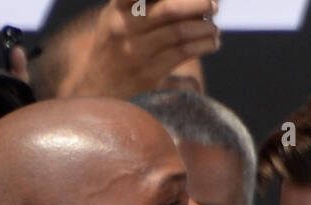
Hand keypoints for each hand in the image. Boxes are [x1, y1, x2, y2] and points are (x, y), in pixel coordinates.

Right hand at [57, 0, 220, 99]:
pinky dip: (203, 45)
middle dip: (198, 3)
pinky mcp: (149, 76)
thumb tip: (189, 3)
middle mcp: (124, 29)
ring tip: (214, 28)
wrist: (96, 91)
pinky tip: (212, 42)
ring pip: (179, 33)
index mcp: (117, 10)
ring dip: (205, 28)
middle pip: (168, 10)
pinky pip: (182, 54)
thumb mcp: (117, 17)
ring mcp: (136, 54)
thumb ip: (140, 4)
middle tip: (214, 5)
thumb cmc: (115, 46)